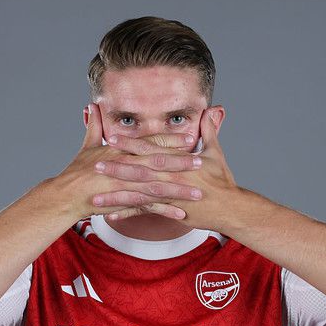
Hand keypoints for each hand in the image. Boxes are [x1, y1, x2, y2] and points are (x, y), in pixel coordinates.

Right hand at [54, 103, 205, 220]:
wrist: (65, 195)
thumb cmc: (76, 171)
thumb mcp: (87, 146)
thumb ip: (95, 127)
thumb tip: (93, 106)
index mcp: (120, 151)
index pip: (149, 143)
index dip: (170, 141)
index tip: (189, 140)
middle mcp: (125, 165)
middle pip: (159, 162)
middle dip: (181, 163)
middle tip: (201, 163)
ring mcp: (125, 185)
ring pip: (158, 186)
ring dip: (179, 189)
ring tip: (198, 192)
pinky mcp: (123, 202)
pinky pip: (148, 208)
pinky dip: (165, 211)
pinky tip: (181, 215)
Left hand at [92, 107, 239, 230]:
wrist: (231, 208)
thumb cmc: (223, 180)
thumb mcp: (215, 152)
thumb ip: (209, 130)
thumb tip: (210, 111)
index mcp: (179, 161)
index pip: (150, 149)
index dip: (130, 144)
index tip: (112, 139)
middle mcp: (172, 177)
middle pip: (139, 171)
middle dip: (116, 168)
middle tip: (95, 165)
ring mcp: (170, 195)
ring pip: (138, 193)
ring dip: (116, 194)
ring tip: (95, 195)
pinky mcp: (171, 210)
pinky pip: (146, 212)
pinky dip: (128, 213)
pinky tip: (110, 215)